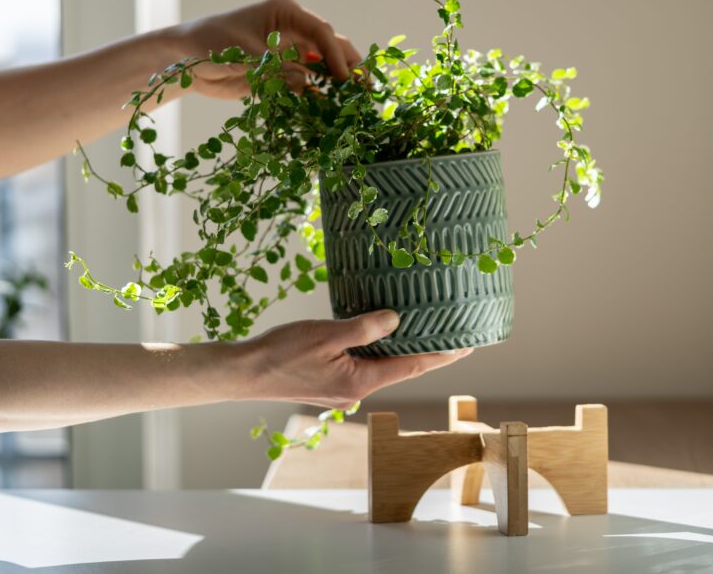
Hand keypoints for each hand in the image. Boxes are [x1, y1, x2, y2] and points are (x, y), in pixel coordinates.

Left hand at [171, 0, 361, 98]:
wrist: (183, 62)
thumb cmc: (208, 45)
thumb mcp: (241, 55)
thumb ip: (275, 69)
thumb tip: (308, 84)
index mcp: (285, 14)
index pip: (320, 31)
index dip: (336, 54)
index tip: (344, 77)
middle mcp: (292, 31)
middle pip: (331, 46)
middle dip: (349, 65)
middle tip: (365, 89)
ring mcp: (289, 53)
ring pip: (323, 66)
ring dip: (338, 83)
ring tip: (357, 102)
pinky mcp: (282, 74)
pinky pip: (307, 85)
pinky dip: (319, 97)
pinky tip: (331, 112)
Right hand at [237, 310, 471, 408]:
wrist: (244, 373)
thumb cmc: (282, 352)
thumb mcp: (327, 333)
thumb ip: (365, 328)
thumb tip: (397, 320)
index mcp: (361, 381)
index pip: (413, 366)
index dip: (442, 355)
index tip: (468, 345)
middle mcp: (356, 391)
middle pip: (401, 368)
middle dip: (427, 352)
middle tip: (453, 334)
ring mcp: (342, 391)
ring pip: (380, 367)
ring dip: (400, 350)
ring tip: (423, 331)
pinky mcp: (330, 384)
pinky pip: (362, 366)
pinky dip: (376, 351)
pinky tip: (380, 336)